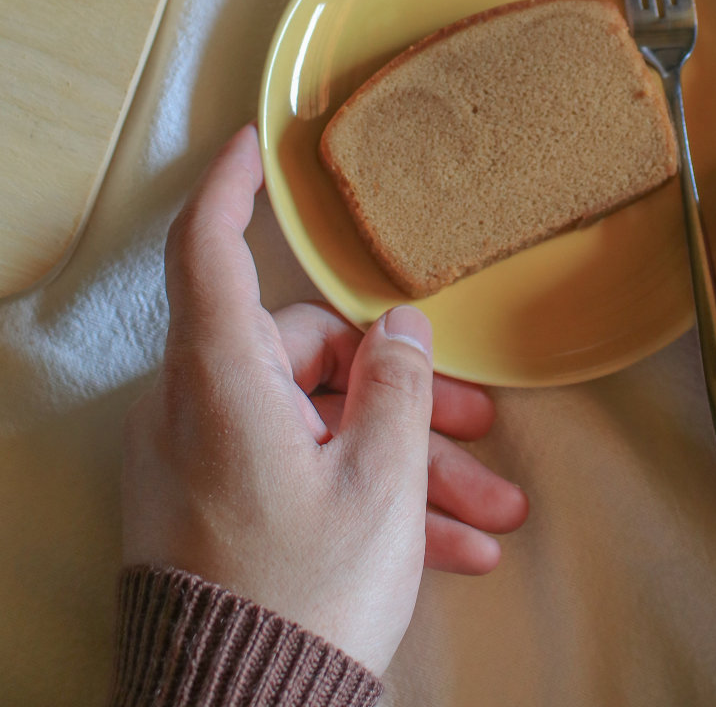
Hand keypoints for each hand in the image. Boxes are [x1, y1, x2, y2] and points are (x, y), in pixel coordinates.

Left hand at [121, 125, 528, 675]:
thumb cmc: (303, 594)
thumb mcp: (379, 482)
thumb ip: (398, 385)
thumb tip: (399, 327)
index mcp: (223, 380)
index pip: (207, 249)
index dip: (229, 187)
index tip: (253, 145)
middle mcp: (203, 410)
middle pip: (307, 355)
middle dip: (403, 388)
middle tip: (477, 425)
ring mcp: (209, 463)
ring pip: (320, 423)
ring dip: (406, 460)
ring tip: (488, 511)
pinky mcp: (221, 510)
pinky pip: (302, 472)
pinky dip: (370, 496)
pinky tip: (450, 545)